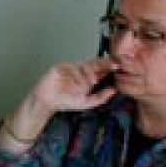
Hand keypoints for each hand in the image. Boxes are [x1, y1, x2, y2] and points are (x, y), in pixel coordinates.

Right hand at [0, 58, 115, 150]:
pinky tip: (78, 84)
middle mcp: (80, 71)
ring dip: (90, 74)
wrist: (48, 103)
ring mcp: (70, 68)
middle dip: (105, 63)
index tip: (118, 67)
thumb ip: (101, 98)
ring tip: (92, 83)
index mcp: (87, 77)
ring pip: (84, 65)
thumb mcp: (87, 103)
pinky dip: (77, 76)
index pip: (100, 69)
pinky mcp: (60, 67)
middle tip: (113, 66)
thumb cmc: (64, 102)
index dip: (109, 67)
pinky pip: (72, 68)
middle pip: (95, 62)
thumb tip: (114, 90)